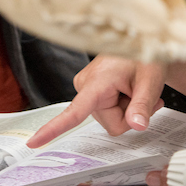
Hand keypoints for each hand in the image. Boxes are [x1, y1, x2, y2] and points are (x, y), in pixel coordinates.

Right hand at [27, 55, 166, 147]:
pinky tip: (131, 91)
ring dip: (128, 109)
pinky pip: (108, 112)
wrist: (142, 43)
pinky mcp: (90, 91)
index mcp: (96, 81)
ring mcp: (86, 88)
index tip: (34, 142)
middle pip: (110, 123)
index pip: (74, 111)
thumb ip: (142, 105)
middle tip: (141, 93)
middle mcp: (85, 85)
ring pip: (111, 119)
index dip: (54, 128)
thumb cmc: (145, 55)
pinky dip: (124, 106)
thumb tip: (136, 126)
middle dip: (129, 115)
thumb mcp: (150, 80)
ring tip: (136, 88)